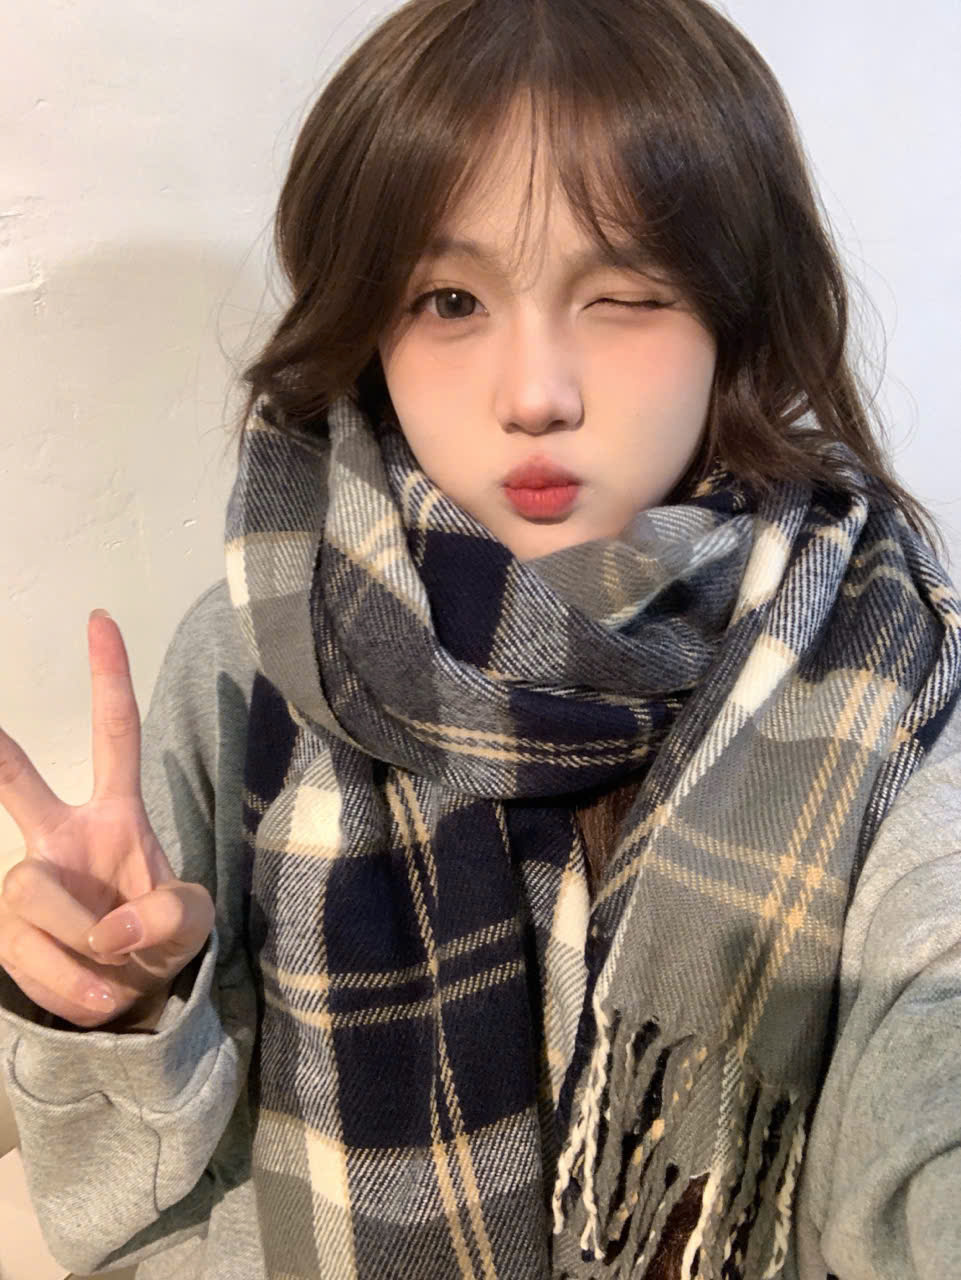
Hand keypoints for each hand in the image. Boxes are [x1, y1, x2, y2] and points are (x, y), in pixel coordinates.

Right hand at [0, 610, 213, 1028]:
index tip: (101, 620)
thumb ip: (172, 917)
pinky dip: (71, 987)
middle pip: (18, 786)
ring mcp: (25, 883)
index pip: (115, 734)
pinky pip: (29, 959)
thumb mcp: (193, 924)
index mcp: (115, 815)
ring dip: (82, 949)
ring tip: (117, 978)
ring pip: (32, 894)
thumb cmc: (160, 938)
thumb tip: (112, 930)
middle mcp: (59, 838)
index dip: (109, 678)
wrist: (128, 997)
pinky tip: (96, 1000)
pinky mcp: (4, 934)